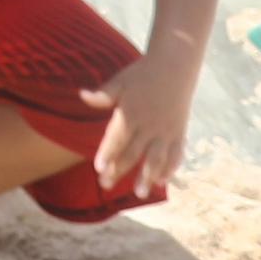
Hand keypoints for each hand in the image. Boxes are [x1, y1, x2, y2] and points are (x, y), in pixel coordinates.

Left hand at [78, 52, 199, 196]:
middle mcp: (149, 126)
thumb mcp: (120, 81)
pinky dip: (170, 168)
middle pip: (133, 153)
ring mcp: (166, 131)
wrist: (175, 67)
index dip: (107, 154)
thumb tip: (81, 95)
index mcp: (131, 113)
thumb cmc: (142, 74)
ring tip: (140, 193)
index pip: (117, 138)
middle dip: (118, 170)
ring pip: (156, 158)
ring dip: (147, 176)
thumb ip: (103, 94)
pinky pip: (176, 154)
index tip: (98, 169)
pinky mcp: (179, 132)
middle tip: (105, 185)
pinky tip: (163, 181)